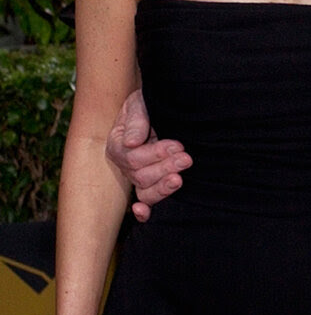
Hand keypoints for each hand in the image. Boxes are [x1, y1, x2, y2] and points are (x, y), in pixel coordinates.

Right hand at [105, 88, 192, 221]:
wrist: (157, 104)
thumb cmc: (147, 102)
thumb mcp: (140, 103)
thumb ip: (137, 119)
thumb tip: (132, 142)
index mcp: (119, 144)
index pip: (134, 157)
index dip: (156, 153)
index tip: (177, 145)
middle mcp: (126, 163)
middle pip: (140, 176)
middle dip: (165, 168)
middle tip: (186, 159)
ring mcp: (137, 174)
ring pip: (144, 190)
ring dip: (161, 188)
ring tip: (179, 179)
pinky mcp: (150, 181)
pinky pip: (143, 200)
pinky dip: (143, 210)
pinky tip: (145, 212)